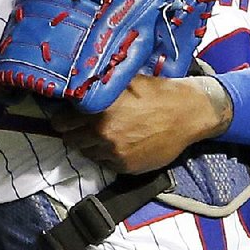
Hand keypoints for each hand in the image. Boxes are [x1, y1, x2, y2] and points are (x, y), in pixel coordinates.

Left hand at [48, 75, 233, 174]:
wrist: (188, 113)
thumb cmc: (157, 92)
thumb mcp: (124, 82)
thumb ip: (99, 87)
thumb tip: (77, 87)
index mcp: (98, 110)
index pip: (61, 122)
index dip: (62, 119)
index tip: (64, 118)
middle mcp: (102, 133)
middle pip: (71, 140)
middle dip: (74, 133)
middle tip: (83, 127)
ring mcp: (114, 153)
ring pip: (87, 153)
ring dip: (90, 145)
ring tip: (104, 135)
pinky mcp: (126, 167)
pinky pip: (106, 164)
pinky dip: (108, 156)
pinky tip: (119, 144)